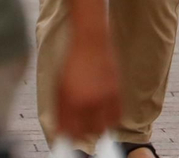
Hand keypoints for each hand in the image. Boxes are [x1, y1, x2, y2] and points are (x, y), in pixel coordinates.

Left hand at [55, 28, 120, 142]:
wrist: (90, 41)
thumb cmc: (72, 63)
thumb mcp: (60, 88)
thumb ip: (61, 112)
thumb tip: (61, 132)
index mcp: (70, 101)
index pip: (71, 132)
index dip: (70, 138)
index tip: (70, 137)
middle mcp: (88, 101)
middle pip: (89, 133)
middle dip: (85, 134)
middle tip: (83, 130)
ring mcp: (104, 96)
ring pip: (104, 127)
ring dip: (99, 129)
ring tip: (95, 123)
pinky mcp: (117, 90)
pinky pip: (118, 115)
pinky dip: (112, 120)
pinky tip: (107, 115)